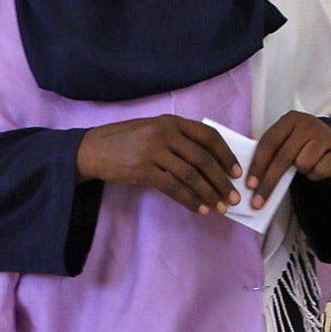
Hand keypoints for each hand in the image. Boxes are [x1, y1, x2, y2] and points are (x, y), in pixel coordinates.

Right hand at [75, 114, 240, 215]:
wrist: (92, 149)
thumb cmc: (125, 141)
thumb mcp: (153, 130)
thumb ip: (178, 139)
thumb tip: (209, 163)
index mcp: (172, 121)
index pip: (208, 136)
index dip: (226, 155)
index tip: (237, 173)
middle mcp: (165, 133)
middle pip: (203, 158)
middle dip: (222, 181)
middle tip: (234, 197)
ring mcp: (154, 150)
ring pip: (191, 175)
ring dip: (209, 194)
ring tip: (220, 208)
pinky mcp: (143, 169)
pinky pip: (173, 187)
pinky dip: (189, 200)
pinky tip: (199, 210)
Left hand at [245, 112, 330, 208]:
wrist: (330, 142)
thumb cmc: (301, 144)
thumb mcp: (285, 141)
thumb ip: (271, 154)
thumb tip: (253, 181)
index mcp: (290, 119)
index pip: (269, 143)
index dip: (258, 165)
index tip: (250, 185)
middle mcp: (307, 124)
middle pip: (283, 157)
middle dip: (269, 182)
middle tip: (259, 201)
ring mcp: (324, 136)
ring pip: (302, 164)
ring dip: (300, 171)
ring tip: (303, 165)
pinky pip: (318, 171)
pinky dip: (314, 174)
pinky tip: (316, 166)